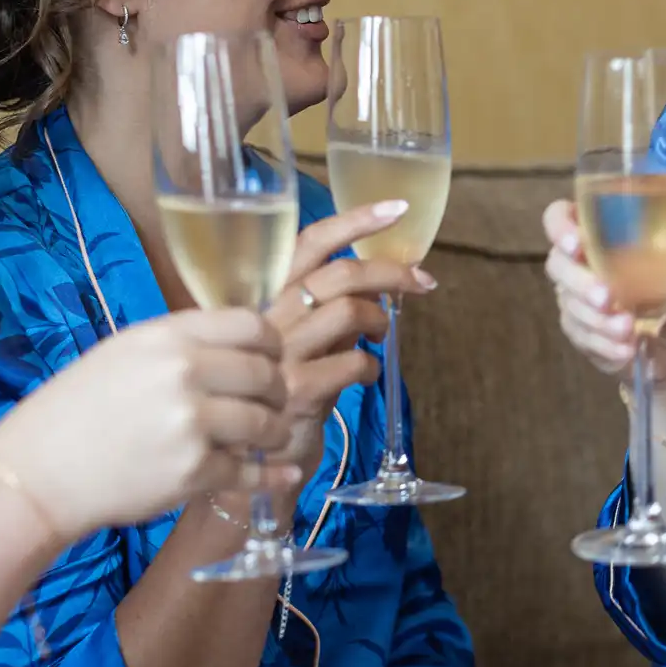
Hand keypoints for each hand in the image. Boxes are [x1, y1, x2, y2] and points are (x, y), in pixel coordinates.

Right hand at [0, 308, 292, 538]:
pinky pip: (248, 471)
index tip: (273, 360)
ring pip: (265, 423)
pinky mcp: (192, 471)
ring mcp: (190, 422)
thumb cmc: (74, 411)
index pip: (250, 325)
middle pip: (265, 373)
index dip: (272, 344)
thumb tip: (237, 347)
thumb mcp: (123, 353)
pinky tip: (279, 476)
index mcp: (167, 336)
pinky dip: (267, 476)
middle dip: (277, 392)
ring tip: (270, 439)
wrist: (37, 473)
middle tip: (273, 405)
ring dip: (275, 433)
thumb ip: (179, 345)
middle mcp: (183, 372)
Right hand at [262, 200, 434, 471]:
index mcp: (263, 297)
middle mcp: (268, 318)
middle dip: (390, 271)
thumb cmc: (270, 395)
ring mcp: (282, 354)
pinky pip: (355, 361)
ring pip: (350, 310)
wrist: (244, 458)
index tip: (398, 208)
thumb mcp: (291, 347)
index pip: (308, 242)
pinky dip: (372, 365)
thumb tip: (372, 293)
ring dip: (379, 319)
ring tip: (381, 335)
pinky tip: (366, 375)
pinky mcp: (299, 390)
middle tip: (421, 279)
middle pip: (339, 274)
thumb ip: (321, 316)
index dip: (355, 220)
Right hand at [543, 199, 665, 390]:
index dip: (559, 226)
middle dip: (579, 282)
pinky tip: (628, 349)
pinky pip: (583, 339)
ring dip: (597, 320)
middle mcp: (582, 265)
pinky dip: (606, 345)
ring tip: (629, 329)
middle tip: (608, 297)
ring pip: (570, 306)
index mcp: (600, 235)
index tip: (576, 241)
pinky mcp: (583, 335)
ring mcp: (577, 302)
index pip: (560, 218)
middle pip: (556, 265)